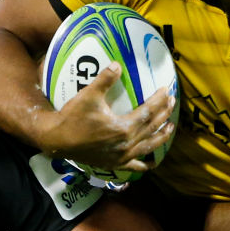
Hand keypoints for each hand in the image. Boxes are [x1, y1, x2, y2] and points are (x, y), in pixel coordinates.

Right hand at [40, 62, 174, 171]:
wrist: (57, 140)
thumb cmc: (73, 117)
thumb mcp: (89, 95)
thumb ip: (105, 79)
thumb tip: (118, 64)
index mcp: (123, 128)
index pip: (148, 112)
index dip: (159, 100)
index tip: (166, 90)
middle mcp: (126, 144)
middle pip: (152, 128)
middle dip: (164, 114)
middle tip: (172, 102)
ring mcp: (121, 157)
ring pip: (148, 147)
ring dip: (161, 137)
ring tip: (170, 128)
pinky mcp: (114, 164)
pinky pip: (135, 166)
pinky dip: (145, 164)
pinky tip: (152, 162)